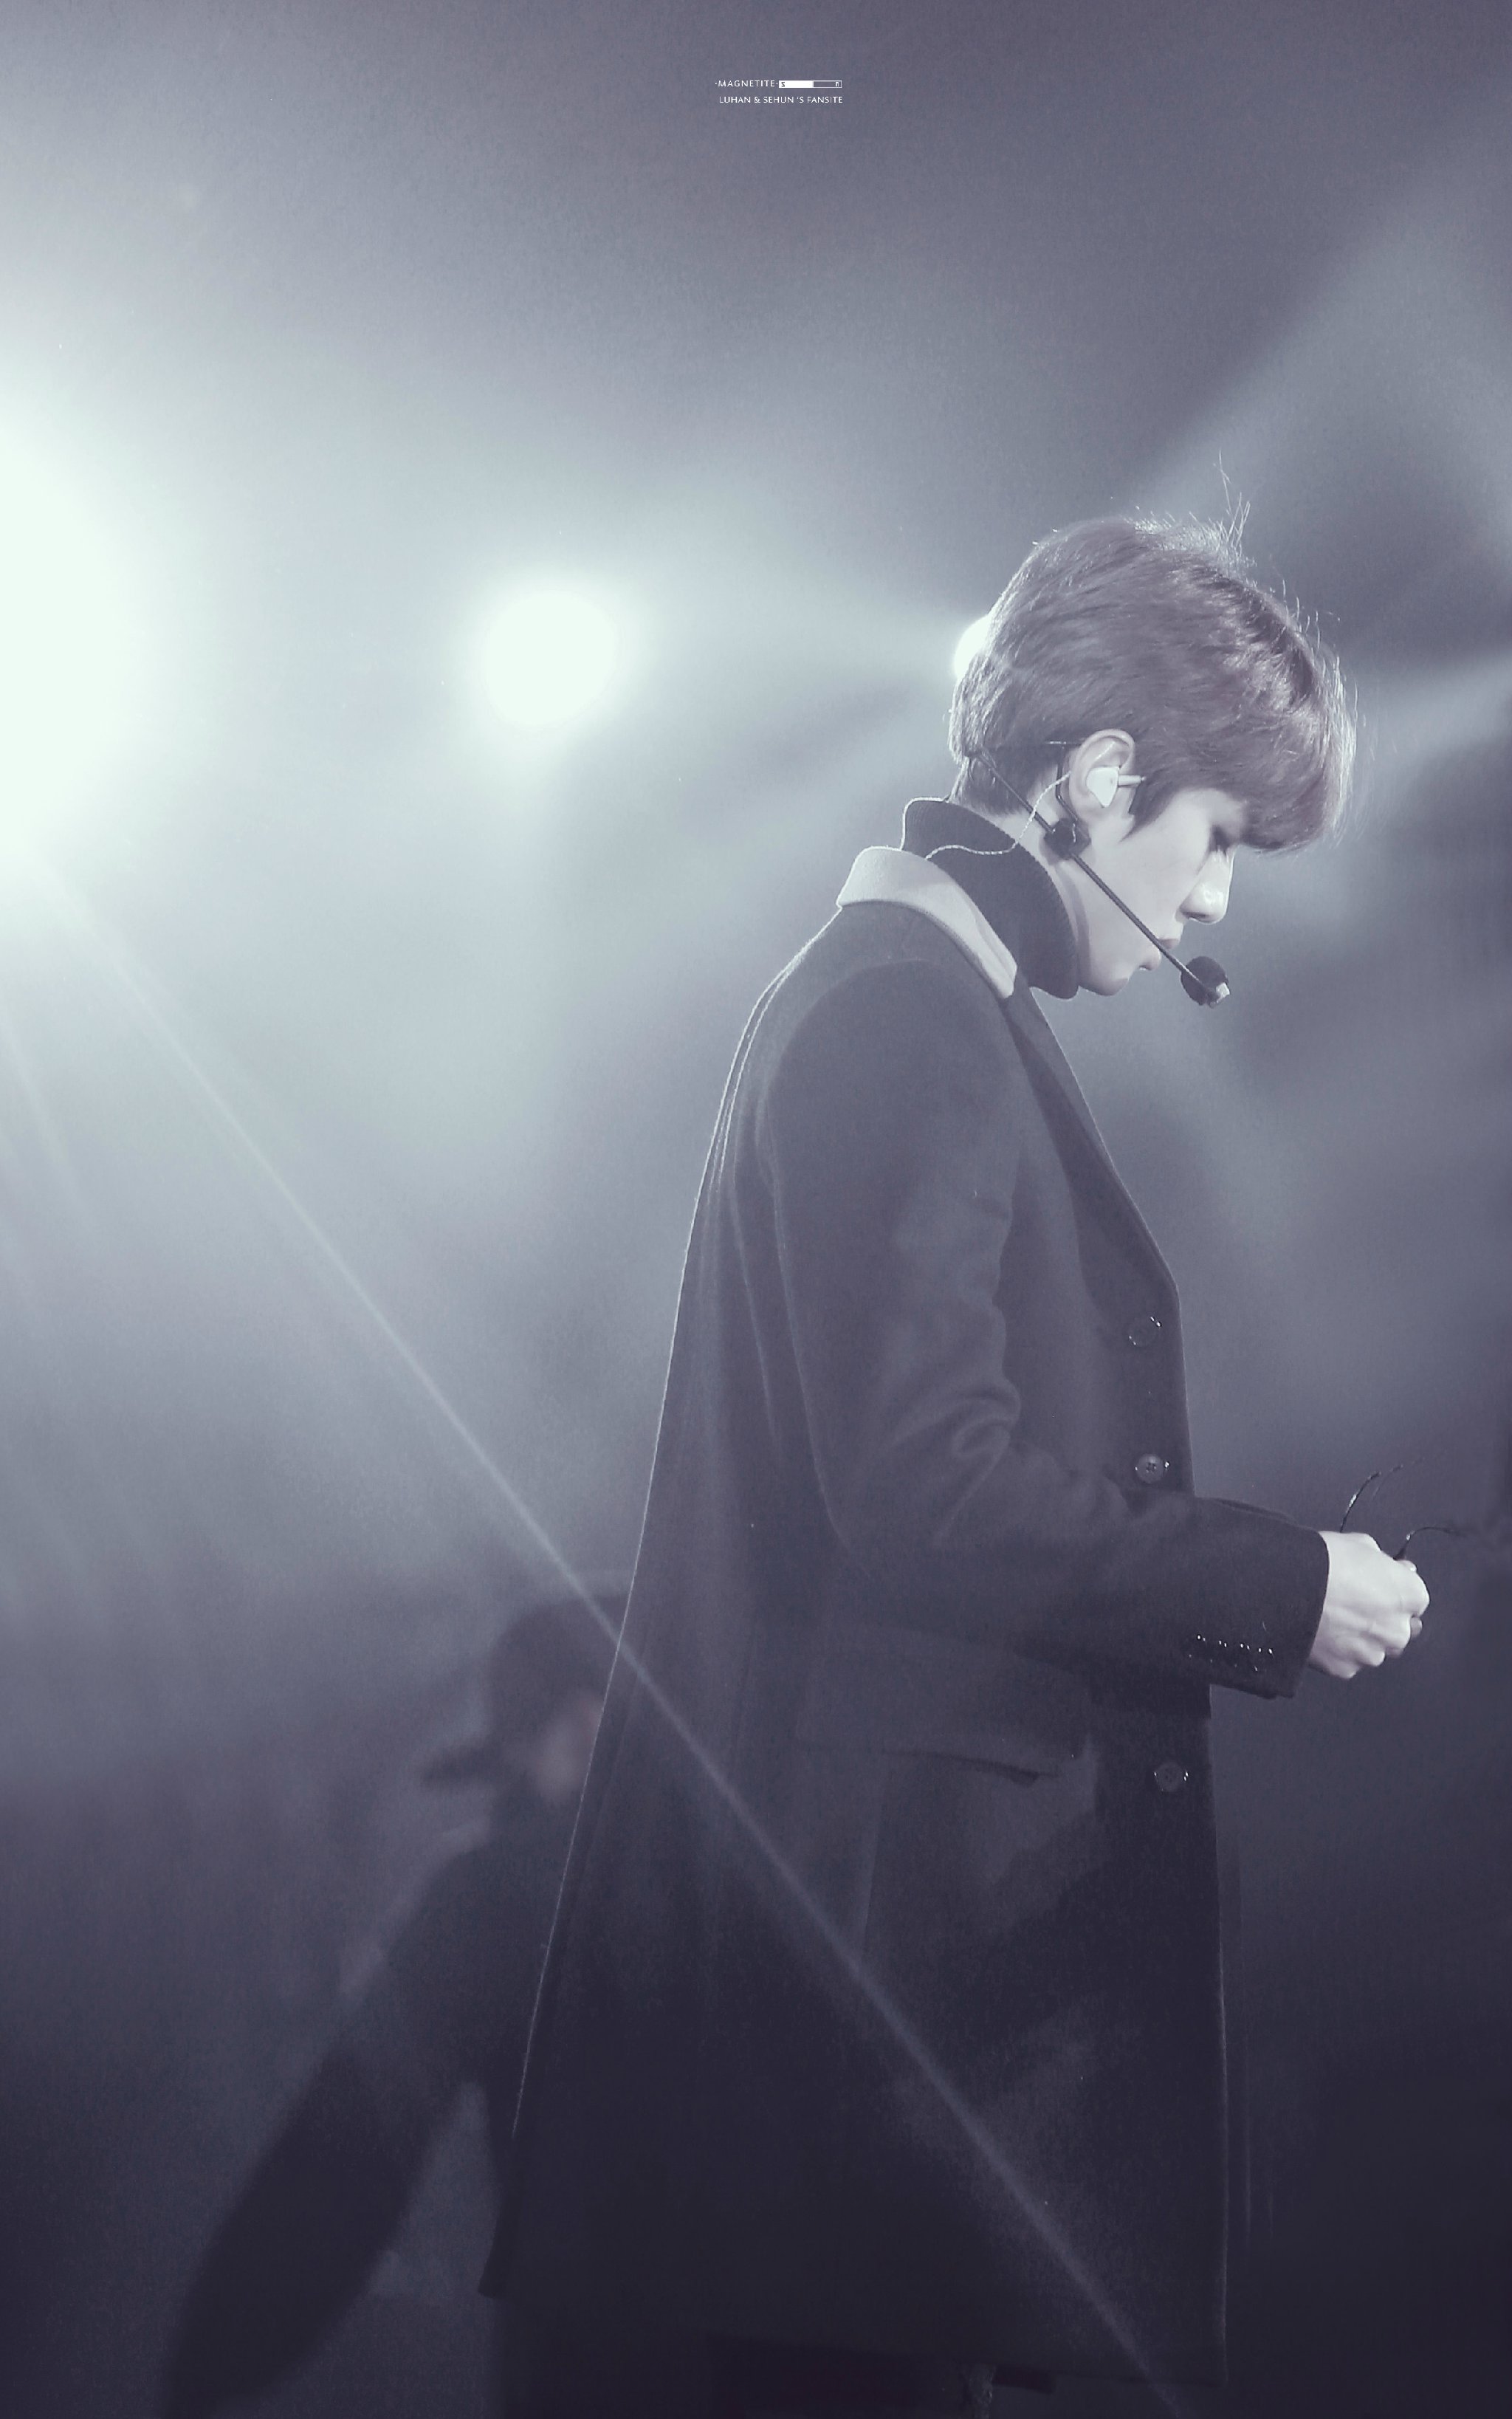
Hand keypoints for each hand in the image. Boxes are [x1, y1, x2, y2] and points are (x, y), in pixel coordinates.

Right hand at [1308, 1531, 1428, 1678]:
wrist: (1286, 1588)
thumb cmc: (1324, 1562)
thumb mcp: (1362, 1544)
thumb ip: (1386, 1564)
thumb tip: (1395, 1570)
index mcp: (1410, 1596)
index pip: (1414, 1600)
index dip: (1393, 1592)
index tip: (1377, 1587)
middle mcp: (1399, 1630)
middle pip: (1398, 1629)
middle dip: (1381, 1619)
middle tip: (1352, 1604)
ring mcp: (1372, 1653)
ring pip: (1373, 1648)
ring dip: (1360, 1638)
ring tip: (1332, 1619)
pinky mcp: (1346, 1669)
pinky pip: (1348, 1661)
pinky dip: (1339, 1650)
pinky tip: (1322, 1631)